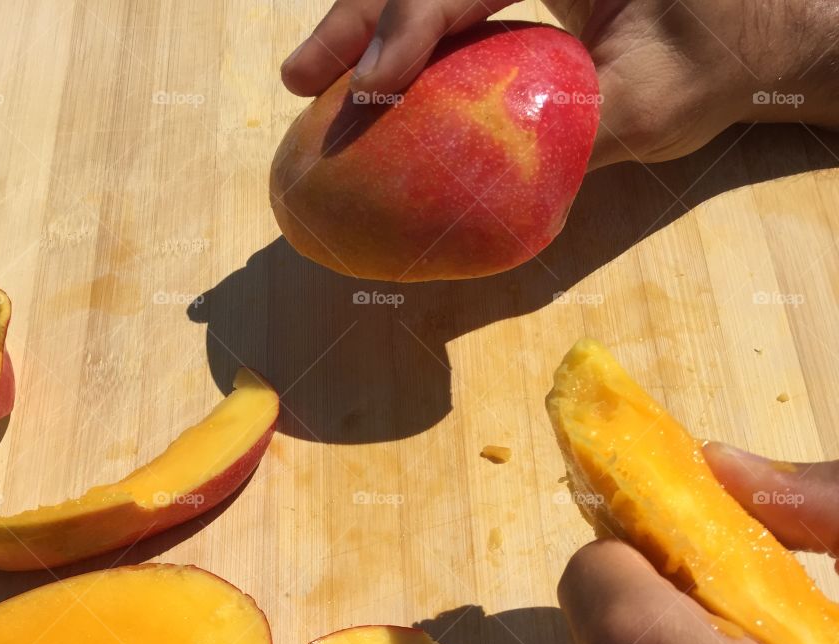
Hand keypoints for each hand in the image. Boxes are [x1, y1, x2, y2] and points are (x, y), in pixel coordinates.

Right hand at [280, 0, 838, 167]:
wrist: (776, 22)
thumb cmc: (727, 52)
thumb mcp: (651, 103)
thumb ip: (570, 137)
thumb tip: (488, 191)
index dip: (407, 25)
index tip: (371, 88)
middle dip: (360, 17)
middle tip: (301, 80)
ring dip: (372, 25)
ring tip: (318, 80)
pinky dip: (412, 36)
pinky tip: (378, 79)